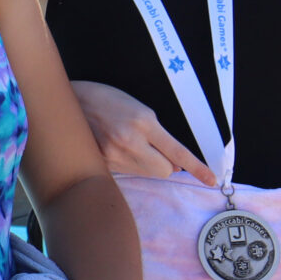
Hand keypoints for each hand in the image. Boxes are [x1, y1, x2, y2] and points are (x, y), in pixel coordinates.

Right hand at [70, 81, 214, 184]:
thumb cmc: (106, 99)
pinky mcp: (103, 163)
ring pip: (146, 173)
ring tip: (130, 145)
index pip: (178, 152)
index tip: (212, 180)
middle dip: (165, 164)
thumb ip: (156, 133)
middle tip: (154, 149)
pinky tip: (117, 149)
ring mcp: (115, 154)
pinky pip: (128, 173)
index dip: (197, 168)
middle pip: (164, 170)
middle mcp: (131, 141)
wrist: (67, 102)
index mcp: (144, 122)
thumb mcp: (137, 108)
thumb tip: (173, 163)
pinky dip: (129, 165)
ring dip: (147, 165)